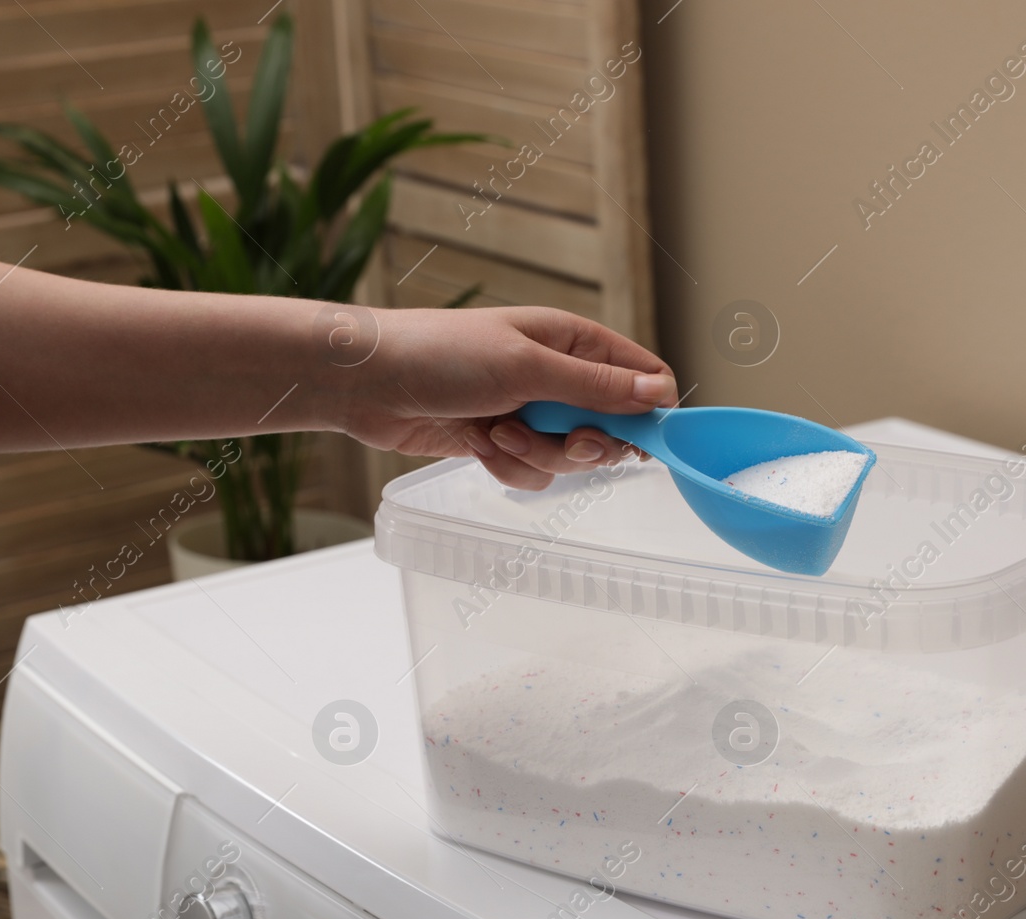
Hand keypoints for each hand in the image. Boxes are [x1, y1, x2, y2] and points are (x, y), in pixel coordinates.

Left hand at [332, 305, 675, 488]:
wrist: (367, 382)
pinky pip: (530, 471)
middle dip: (583, 444)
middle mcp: (556, 376)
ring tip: (496, 433)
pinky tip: (476, 443)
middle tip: (563, 440)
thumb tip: (658, 393)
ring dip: (535, 456)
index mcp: (572, 341)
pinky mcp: (500, 441)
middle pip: (609, 428)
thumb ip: (595, 387)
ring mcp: (528, 411)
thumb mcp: (528, 368)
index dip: (649, 412)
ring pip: (567, 458)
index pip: (640, 377)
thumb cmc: (442, 354)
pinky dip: (507, 466)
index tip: (641, 442)